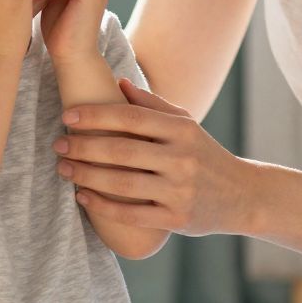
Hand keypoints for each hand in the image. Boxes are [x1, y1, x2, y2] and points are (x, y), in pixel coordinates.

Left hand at [53, 79, 247, 235]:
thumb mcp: (187, 125)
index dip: (97, 116)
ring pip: (123, 184)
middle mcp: (182, 159)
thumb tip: (118, 83)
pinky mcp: (176, 219)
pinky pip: (131, 215)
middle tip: (58, 144)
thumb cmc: (205, 155)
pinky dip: (102, 206)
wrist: (243, 195)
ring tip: (63, 169)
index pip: (132, 118)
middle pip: (123, 151)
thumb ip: (153, 104)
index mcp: (183, 131)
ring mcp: (180, 191)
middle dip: (84, 147)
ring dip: (87, 176)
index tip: (68, 116)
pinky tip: (82, 197)